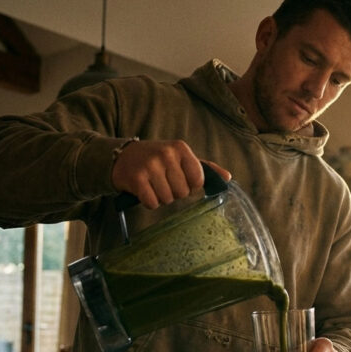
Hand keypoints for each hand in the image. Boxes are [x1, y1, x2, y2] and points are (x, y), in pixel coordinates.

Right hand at [111, 139, 230, 208]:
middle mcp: (166, 154)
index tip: (179, 179)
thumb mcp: (182, 158)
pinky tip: (144, 191)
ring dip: (161, 197)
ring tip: (153, 185)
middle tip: (163, 181)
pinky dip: (149, 202)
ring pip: (168, 199)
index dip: (190, 186)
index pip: (198, 181)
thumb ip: (205, 168)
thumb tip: (227, 178)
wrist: (123, 156)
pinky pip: (152, 203)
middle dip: (174, 192)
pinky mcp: (137, 179)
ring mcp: (150, 166)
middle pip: (183, 192)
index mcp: (181, 148)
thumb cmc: (158, 159)